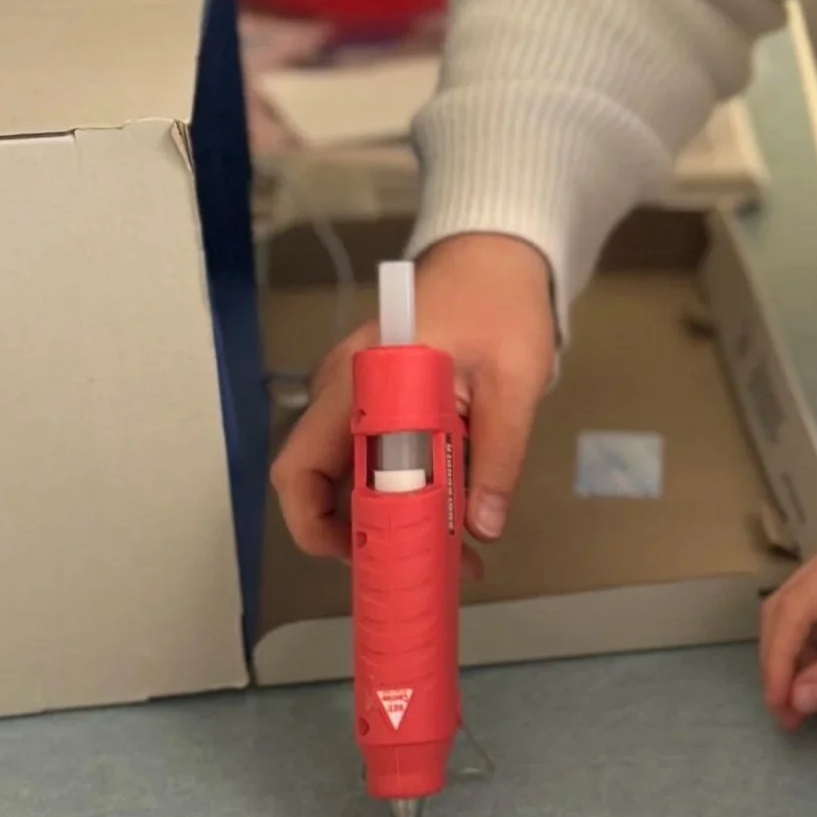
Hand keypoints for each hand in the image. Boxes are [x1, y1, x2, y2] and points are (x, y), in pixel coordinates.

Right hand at [271, 232, 556, 559]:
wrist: (499, 251)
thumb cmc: (503, 304)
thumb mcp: (514, 381)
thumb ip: (498, 456)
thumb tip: (482, 528)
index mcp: (361, 377)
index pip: (302, 465)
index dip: (320, 524)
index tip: (374, 556)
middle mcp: (342, 387)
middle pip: (318, 480)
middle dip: (362, 534)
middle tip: (424, 565)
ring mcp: (356, 391)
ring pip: (347, 473)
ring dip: (388, 516)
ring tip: (453, 550)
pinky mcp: (377, 395)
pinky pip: (372, 453)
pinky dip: (400, 490)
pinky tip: (449, 510)